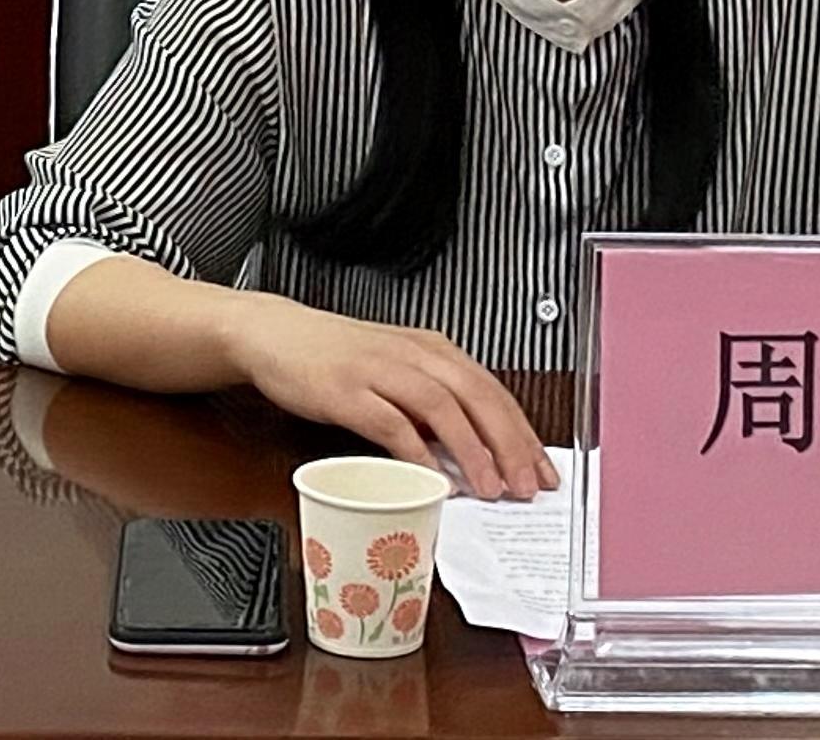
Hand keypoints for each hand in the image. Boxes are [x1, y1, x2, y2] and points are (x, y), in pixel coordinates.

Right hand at [225, 297, 557, 500]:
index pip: (492, 390)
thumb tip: (472, 451)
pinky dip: (414, 450)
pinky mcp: (345, 390)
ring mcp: (379, 370)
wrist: (276, 333)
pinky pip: (388, 421)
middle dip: (509, 444)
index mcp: (433, 350)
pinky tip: (430, 477)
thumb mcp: (397, 372)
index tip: (543, 468)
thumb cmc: (337, 357)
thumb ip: (432, 405)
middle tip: (527, 485)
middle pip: (477, 396)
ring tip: (490, 487)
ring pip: (441, 407)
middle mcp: (413, 354)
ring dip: (471, 449)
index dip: (523, 431)